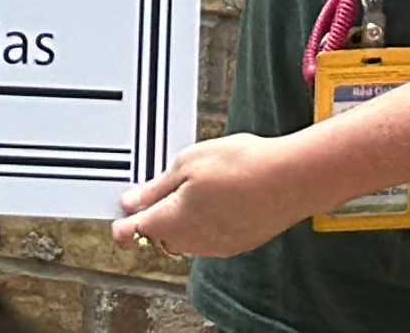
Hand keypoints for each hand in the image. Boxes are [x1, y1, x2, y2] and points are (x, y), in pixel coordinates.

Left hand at [114, 131, 315, 259]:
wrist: (290, 179)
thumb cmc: (241, 166)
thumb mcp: (187, 163)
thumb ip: (156, 188)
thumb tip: (133, 202)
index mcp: (172, 221)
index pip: (133, 233)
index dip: (123, 224)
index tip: (120, 216)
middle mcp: (193, 241)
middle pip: (159, 235)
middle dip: (155, 216)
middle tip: (160, 188)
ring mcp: (218, 245)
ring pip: (186, 237)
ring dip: (182, 218)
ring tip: (195, 186)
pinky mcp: (239, 242)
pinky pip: (211, 236)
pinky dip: (206, 221)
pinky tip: (218, 196)